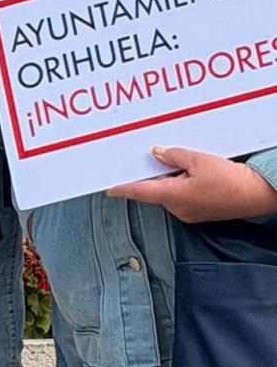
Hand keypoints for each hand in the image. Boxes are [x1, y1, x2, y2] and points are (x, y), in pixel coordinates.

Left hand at [108, 146, 276, 223]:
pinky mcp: (199, 211)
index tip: (110, 189)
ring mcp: (188, 212)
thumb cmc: (231, 181)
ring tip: (185, 165)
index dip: (123, 189)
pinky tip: (193, 174)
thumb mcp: (198, 160)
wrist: (256, 194)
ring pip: (169, 192)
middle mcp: (178, 208)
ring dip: (171, 179)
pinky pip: (182, 196)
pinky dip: (182, 184)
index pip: (140, 192)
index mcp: (173, 196)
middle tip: (154, 159)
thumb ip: (173, 156)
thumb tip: (158, 154)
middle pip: (155, 190)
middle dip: (153, 175)